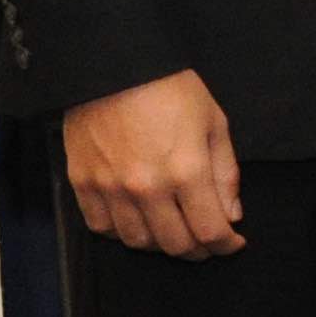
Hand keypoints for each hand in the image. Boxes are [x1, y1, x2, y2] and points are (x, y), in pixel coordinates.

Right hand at [63, 69, 243, 258]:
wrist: (114, 66)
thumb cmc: (170, 89)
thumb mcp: (214, 124)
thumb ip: (225, 175)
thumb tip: (231, 215)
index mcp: (187, 171)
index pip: (210, 231)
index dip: (226, 244)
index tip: (232, 242)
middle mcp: (147, 187)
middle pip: (175, 245)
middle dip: (198, 250)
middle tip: (207, 242)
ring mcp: (111, 188)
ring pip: (138, 242)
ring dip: (161, 244)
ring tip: (174, 231)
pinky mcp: (83, 183)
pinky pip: (102, 227)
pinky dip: (122, 232)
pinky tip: (137, 220)